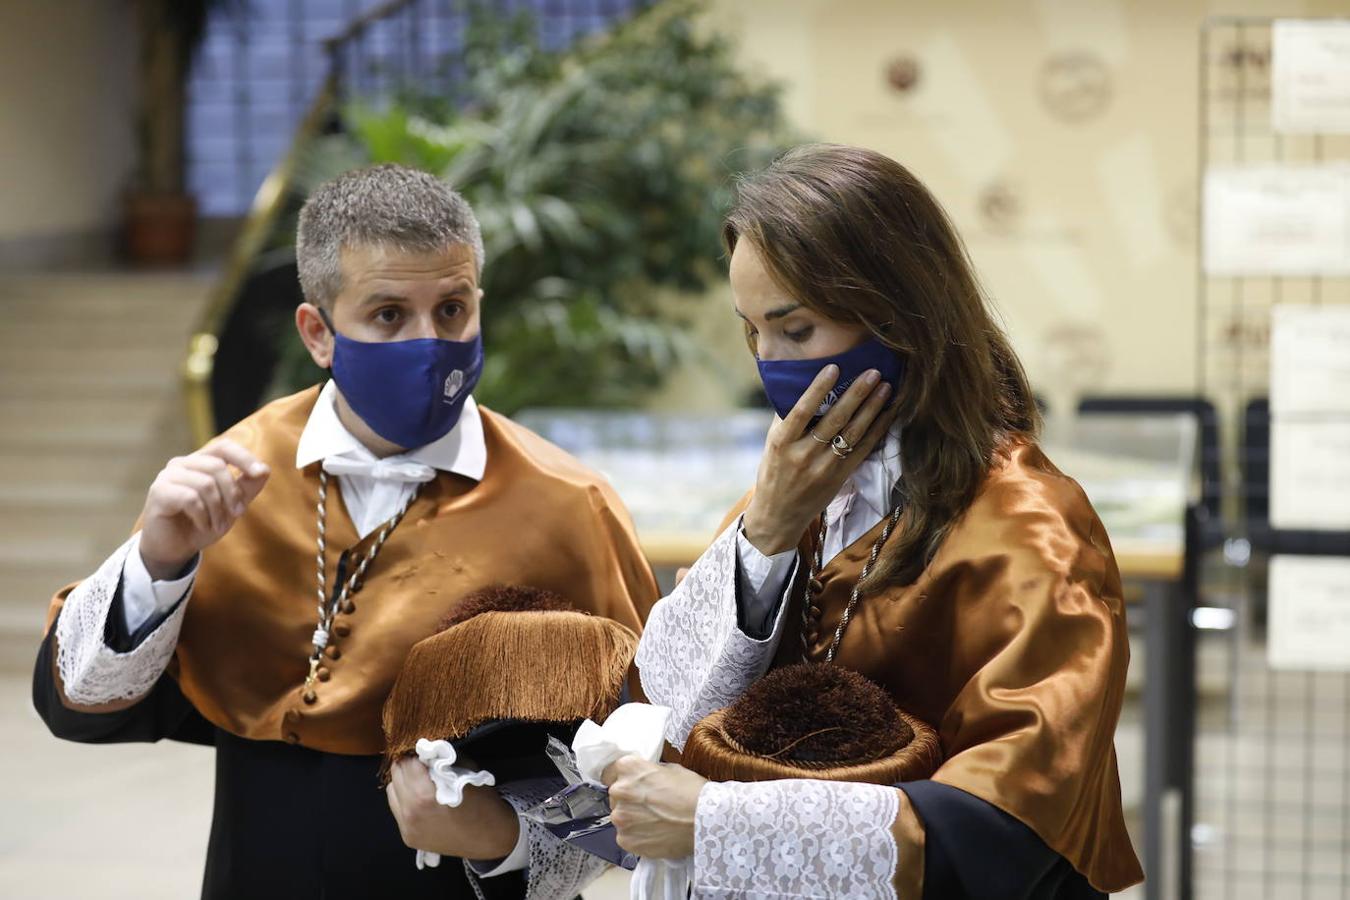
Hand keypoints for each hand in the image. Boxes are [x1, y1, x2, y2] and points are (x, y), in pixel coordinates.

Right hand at [138, 438, 269, 579]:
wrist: (174, 548)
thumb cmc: (203, 523)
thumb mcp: (231, 506)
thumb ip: (247, 487)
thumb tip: (265, 469)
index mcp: (200, 461)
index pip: (223, 447)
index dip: (243, 457)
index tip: (260, 472)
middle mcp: (182, 463)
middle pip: (217, 466)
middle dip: (232, 493)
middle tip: (237, 514)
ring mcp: (168, 476)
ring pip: (205, 483)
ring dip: (218, 510)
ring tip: (217, 526)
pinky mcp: (158, 492)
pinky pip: (190, 498)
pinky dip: (202, 516)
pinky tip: (202, 525)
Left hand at [386, 757, 520, 860]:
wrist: (491, 837)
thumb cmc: (482, 801)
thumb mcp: (466, 771)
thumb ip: (443, 759)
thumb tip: (427, 749)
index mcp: (424, 796)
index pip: (408, 763)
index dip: (417, 754)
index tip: (425, 752)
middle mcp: (410, 813)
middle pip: (396, 775)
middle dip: (408, 766)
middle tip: (421, 763)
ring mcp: (407, 828)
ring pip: (392, 792)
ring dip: (403, 782)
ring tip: (419, 781)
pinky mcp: (408, 837)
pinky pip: (397, 810)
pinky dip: (405, 799)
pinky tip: (420, 799)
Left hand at [601, 755, 705, 859]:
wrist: (705, 821)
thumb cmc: (693, 792)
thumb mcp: (671, 769)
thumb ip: (650, 772)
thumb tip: (645, 779)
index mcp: (628, 768)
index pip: (612, 772)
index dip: (625, 779)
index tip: (633, 786)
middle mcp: (618, 792)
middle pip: (616, 796)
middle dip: (630, 800)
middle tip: (650, 805)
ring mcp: (620, 818)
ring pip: (621, 817)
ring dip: (633, 819)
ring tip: (656, 822)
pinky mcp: (626, 841)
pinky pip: (626, 837)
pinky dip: (637, 836)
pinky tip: (655, 834)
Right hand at [742, 365, 897, 555]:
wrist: (778, 514)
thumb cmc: (774, 471)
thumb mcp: (772, 444)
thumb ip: (788, 418)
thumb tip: (807, 384)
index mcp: (782, 442)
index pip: (802, 411)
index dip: (818, 388)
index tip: (834, 367)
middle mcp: (803, 455)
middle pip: (834, 420)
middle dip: (856, 394)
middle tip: (873, 372)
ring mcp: (823, 468)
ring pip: (852, 434)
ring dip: (872, 409)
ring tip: (886, 388)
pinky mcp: (840, 478)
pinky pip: (862, 450)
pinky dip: (877, 430)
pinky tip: (888, 414)